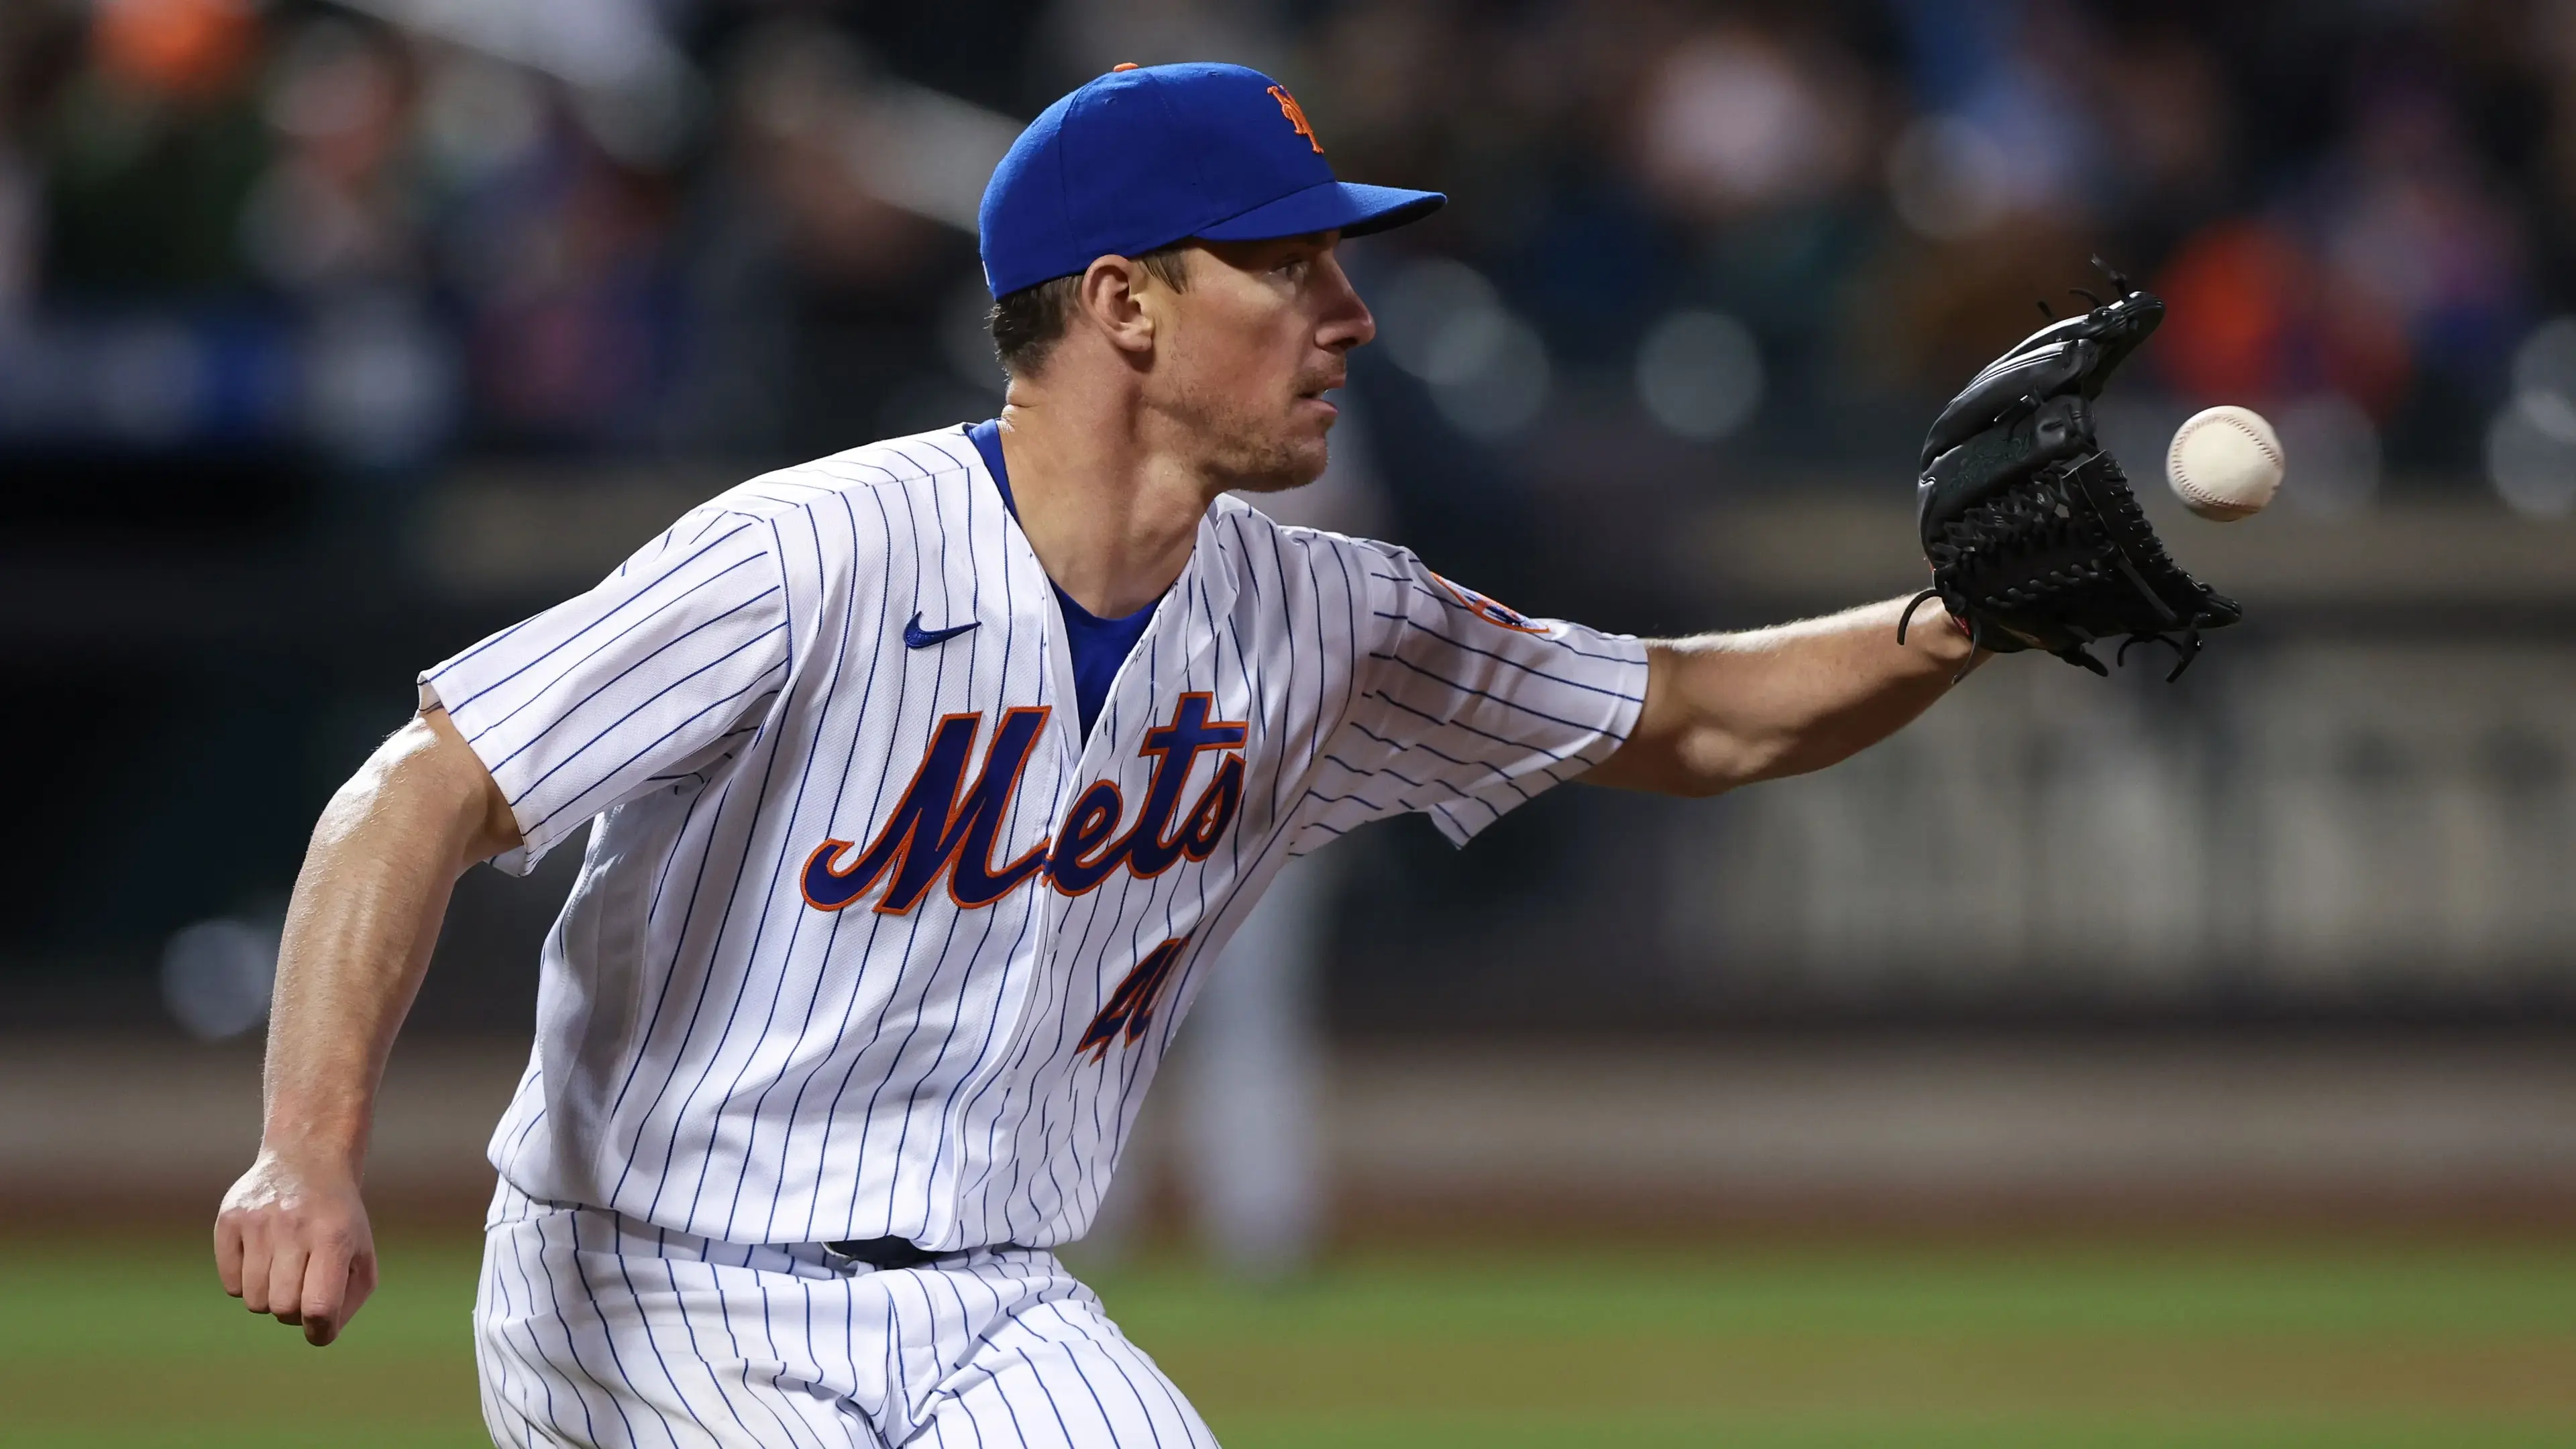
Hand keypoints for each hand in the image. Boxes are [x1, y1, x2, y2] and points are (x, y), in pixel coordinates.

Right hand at [215, 1149, 377, 1345]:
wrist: (308, 1160)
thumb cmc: (338, 1221)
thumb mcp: (362, 1254)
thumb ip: (349, 1300)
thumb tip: (321, 1333)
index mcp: (334, 1237)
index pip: (320, 1306)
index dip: (320, 1331)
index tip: (321, 1329)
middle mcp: (295, 1227)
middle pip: (283, 1308)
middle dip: (295, 1313)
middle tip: (303, 1291)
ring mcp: (258, 1222)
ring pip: (254, 1300)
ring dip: (270, 1298)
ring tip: (285, 1271)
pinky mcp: (230, 1220)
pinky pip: (231, 1284)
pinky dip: (246, 1284)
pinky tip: (263, 1258)